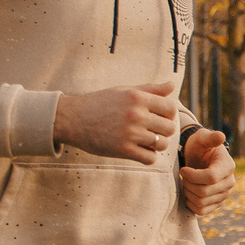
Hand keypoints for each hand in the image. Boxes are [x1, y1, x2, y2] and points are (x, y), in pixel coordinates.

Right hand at [55, 82, 179, 161]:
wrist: (73, 119)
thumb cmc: (100, 103)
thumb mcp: (124, 91)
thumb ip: (150, 89)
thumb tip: (172, 85)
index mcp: (137, 97)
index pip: (170, 109)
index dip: (167, 115)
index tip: (158, 117)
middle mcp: (136, 114)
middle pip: (169, 128)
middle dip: (163, 130)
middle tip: (150, 130)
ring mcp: (130, 133)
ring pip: (162, 144)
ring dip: (156, 145)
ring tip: (145, 140)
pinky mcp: (123, 150)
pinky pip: (150, 158)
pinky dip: (148, 156)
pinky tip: (139, 150)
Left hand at [179, 126, 235, 213]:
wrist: (199, 157)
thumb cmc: (199, 146)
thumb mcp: (202, 138)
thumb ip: (210, 137)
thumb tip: (220, 136)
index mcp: (228, 166)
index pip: (211, 178)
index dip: (192, 176)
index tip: (183, 169)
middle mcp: (229, 182)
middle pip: (204, 192)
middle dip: (188, 184)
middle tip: (183, 176)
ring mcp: (224, 194)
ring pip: (201, 202)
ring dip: (188, 193)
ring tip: (185, 182)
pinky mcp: (216, 203)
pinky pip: (201, 211)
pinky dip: (191, 204)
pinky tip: (188, 192)